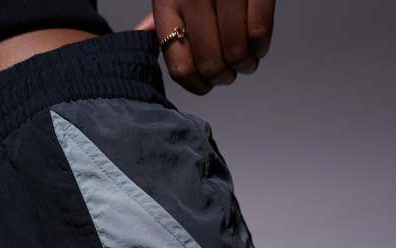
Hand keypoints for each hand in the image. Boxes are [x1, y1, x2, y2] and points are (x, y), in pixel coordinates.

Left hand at [134, 0, 275, 93]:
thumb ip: (162, 15)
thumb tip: (141, 35)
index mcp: (168, 1)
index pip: (180, 65)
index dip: (196, 84)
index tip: (206, 84)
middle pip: (210, 63)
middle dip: (223, 77)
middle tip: (230, 73)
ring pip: (236, 52)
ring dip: (244, 66)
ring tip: (246, 61)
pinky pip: (259, 32)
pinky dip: (261, 48)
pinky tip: (258, 46)